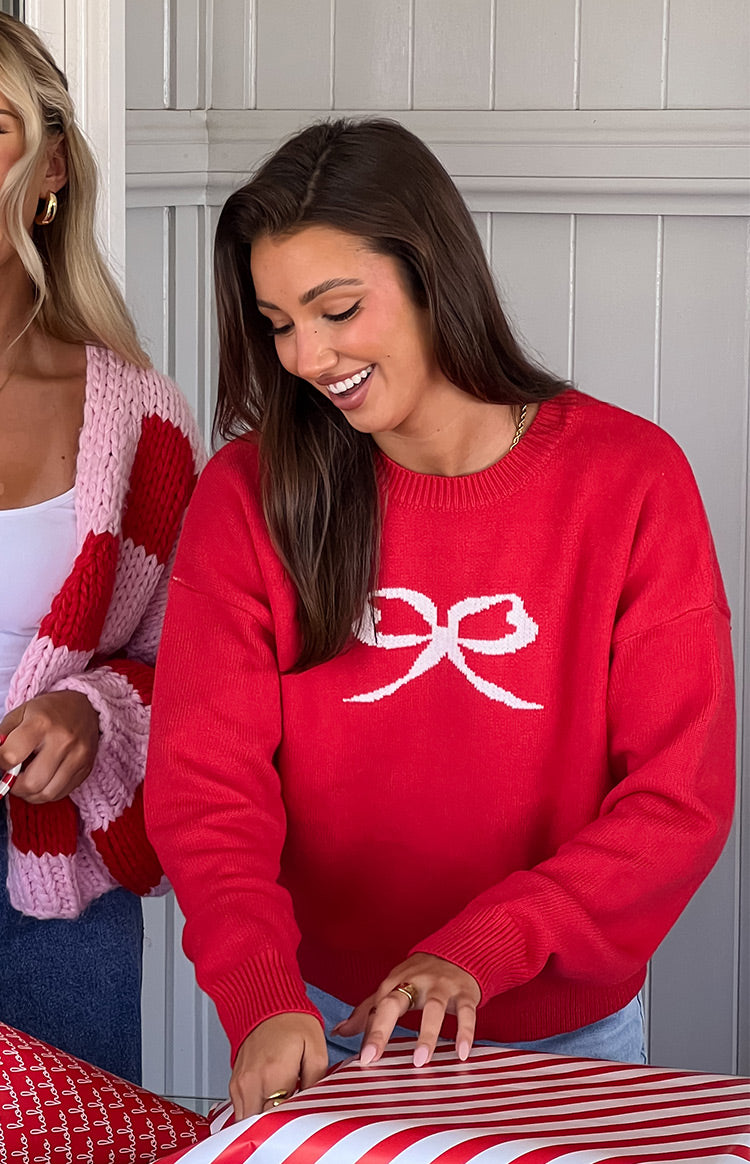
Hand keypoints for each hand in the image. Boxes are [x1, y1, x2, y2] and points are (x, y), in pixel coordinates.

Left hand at [0, 691, 99, 802]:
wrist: (85, 707)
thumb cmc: (49, 711)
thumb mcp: (21, 713)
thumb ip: (3, 735)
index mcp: (42, 723)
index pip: (11, 756)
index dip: (0, 763)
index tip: (2, 762)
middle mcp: (63, 741)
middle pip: (31, 783)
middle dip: (15, 786)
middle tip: (12, 777)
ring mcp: (78, 757)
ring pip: (46, 794)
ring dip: (30, 794)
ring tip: (26, 781)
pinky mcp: (86, 769)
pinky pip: (60, 794)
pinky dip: (46, 793)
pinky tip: (43, 780)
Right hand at [229, 1013, 327, 1120]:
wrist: (267, 1004)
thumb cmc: (293, 1023)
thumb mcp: (317, 1050)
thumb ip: (316, 1083)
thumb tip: (313, 1106)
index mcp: (273, 1075)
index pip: (276, 1121)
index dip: (289, 1127)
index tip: (298, 1124)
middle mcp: (251, 1083)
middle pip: (257, 1128)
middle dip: (274, 1128)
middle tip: (290, 1122)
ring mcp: (239, 1085)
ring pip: (247, 1123)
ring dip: (262, 1122)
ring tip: (279, 1110)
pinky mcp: (234, 1085)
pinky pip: (241, 1111)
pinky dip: (255, 1111)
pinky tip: (269, 1101)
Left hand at [333, 954, 480, 1068]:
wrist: (458, 951)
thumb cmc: (420, 975)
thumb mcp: (394, 987)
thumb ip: (368, 1011)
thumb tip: (339, 1032)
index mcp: (396, 982)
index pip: (377, 1007)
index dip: (368, 1032)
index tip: (363, 1059)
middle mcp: (416, 982)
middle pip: (396, 1003)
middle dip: (383, 1029)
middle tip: (374, 1057)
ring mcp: (441, 986)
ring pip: (433, 1008)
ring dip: (426, 1034)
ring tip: (420, 1060)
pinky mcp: (464, 992)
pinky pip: (466, 1012)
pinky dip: (465, 1031)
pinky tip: (462, 1052)